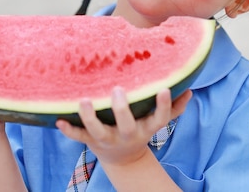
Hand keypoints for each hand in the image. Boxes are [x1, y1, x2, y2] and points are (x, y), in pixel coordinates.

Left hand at [56, 87, 191, 166]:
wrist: (123, 159)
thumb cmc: (140, 129)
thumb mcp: (156, 122)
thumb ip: (174, 108)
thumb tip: (189, 89)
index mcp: (146, 127)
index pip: (160, 118)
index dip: (163, 105)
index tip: (163, 89)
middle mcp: (127, 134)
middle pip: (127, 124)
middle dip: (122, 109)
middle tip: (118, 90)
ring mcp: (107, 139)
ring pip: (98, 131)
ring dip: (90, 117)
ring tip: (84, 100)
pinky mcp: (91, 141)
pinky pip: (78, 137)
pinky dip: (68, 130)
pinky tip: (58, 120)